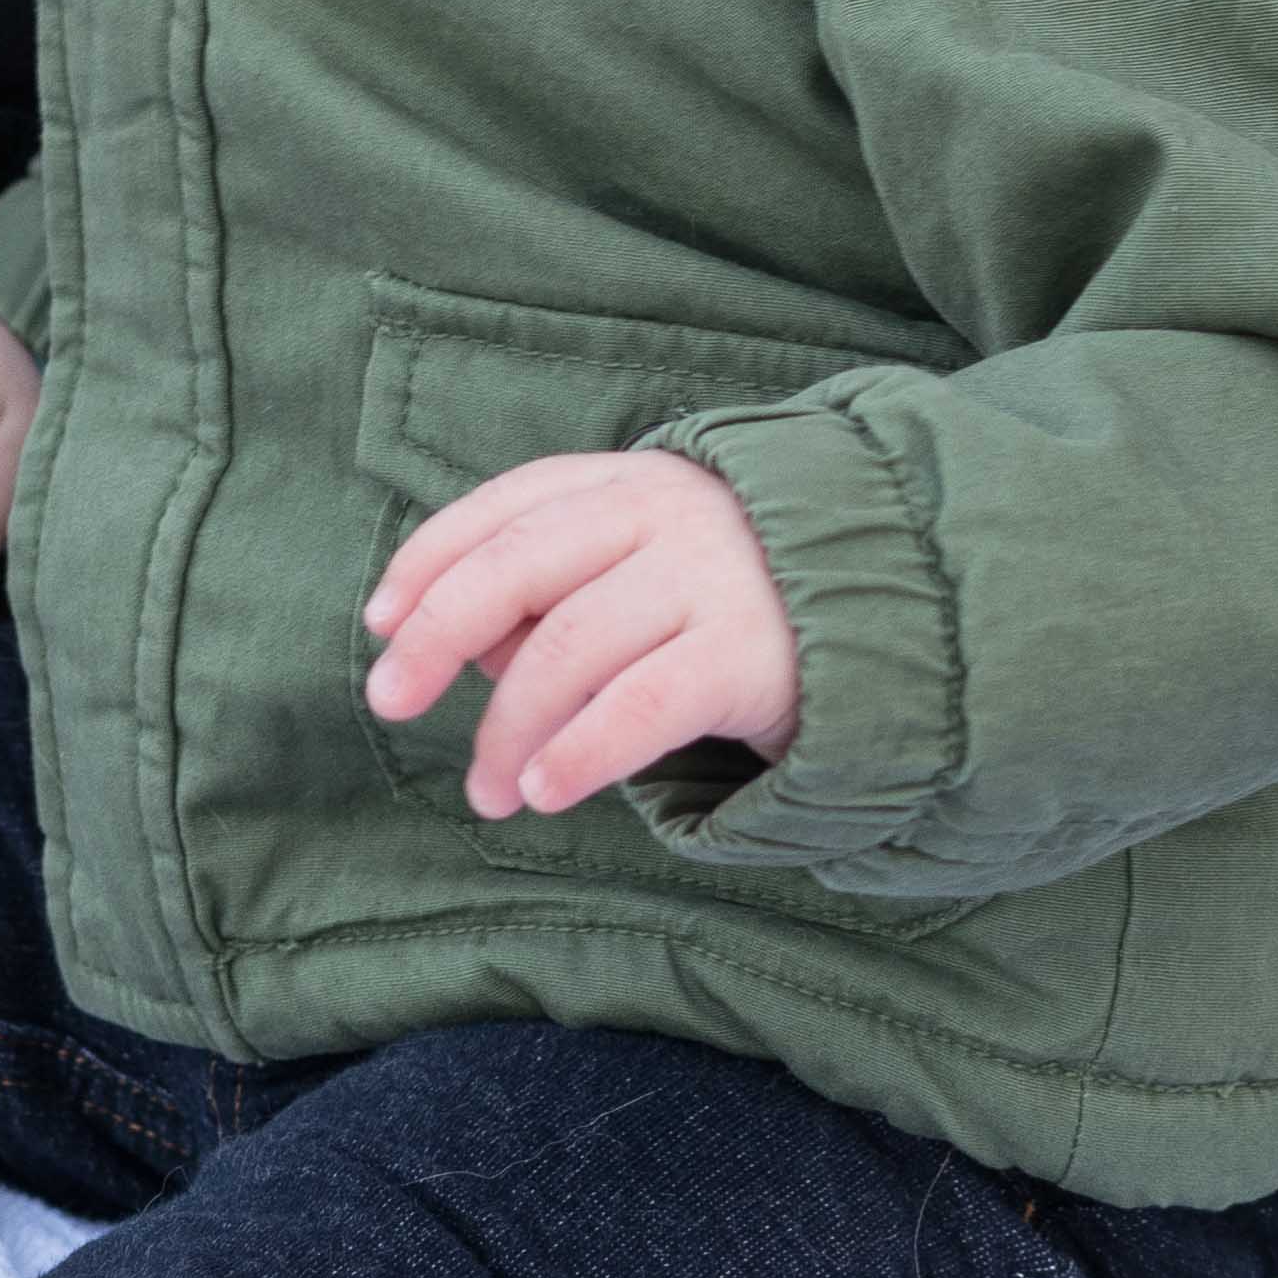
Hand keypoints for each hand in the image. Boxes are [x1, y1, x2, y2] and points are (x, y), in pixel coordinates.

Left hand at [362, 445, 797, 820]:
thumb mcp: (646, 572)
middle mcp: (664, 515)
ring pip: (568, 649)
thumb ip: (558, 595)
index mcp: (628, 484)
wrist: (900, 619)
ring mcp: (710, 578)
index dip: (428, 561)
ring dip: (508, 729)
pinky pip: (639, 706)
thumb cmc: (742, 604)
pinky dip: (580, 752)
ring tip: (488, 792)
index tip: (377, 624)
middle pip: (517, 566)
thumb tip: (464, 650)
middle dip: (436, 634)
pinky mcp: (749, 652)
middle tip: (388, 702)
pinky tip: (546, 791)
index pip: (504, 508)